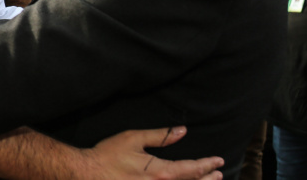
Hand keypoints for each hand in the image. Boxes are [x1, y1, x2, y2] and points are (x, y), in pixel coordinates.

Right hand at [82, 126, 223, 179]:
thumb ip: (160, 136)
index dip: (207, 165)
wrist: (87, 173)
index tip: (218, 161)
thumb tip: (182, 131)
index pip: (191, 169)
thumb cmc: (108, 154)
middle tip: (218, 174)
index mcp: (160, 172)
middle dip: (207, 178)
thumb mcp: (134, 138)